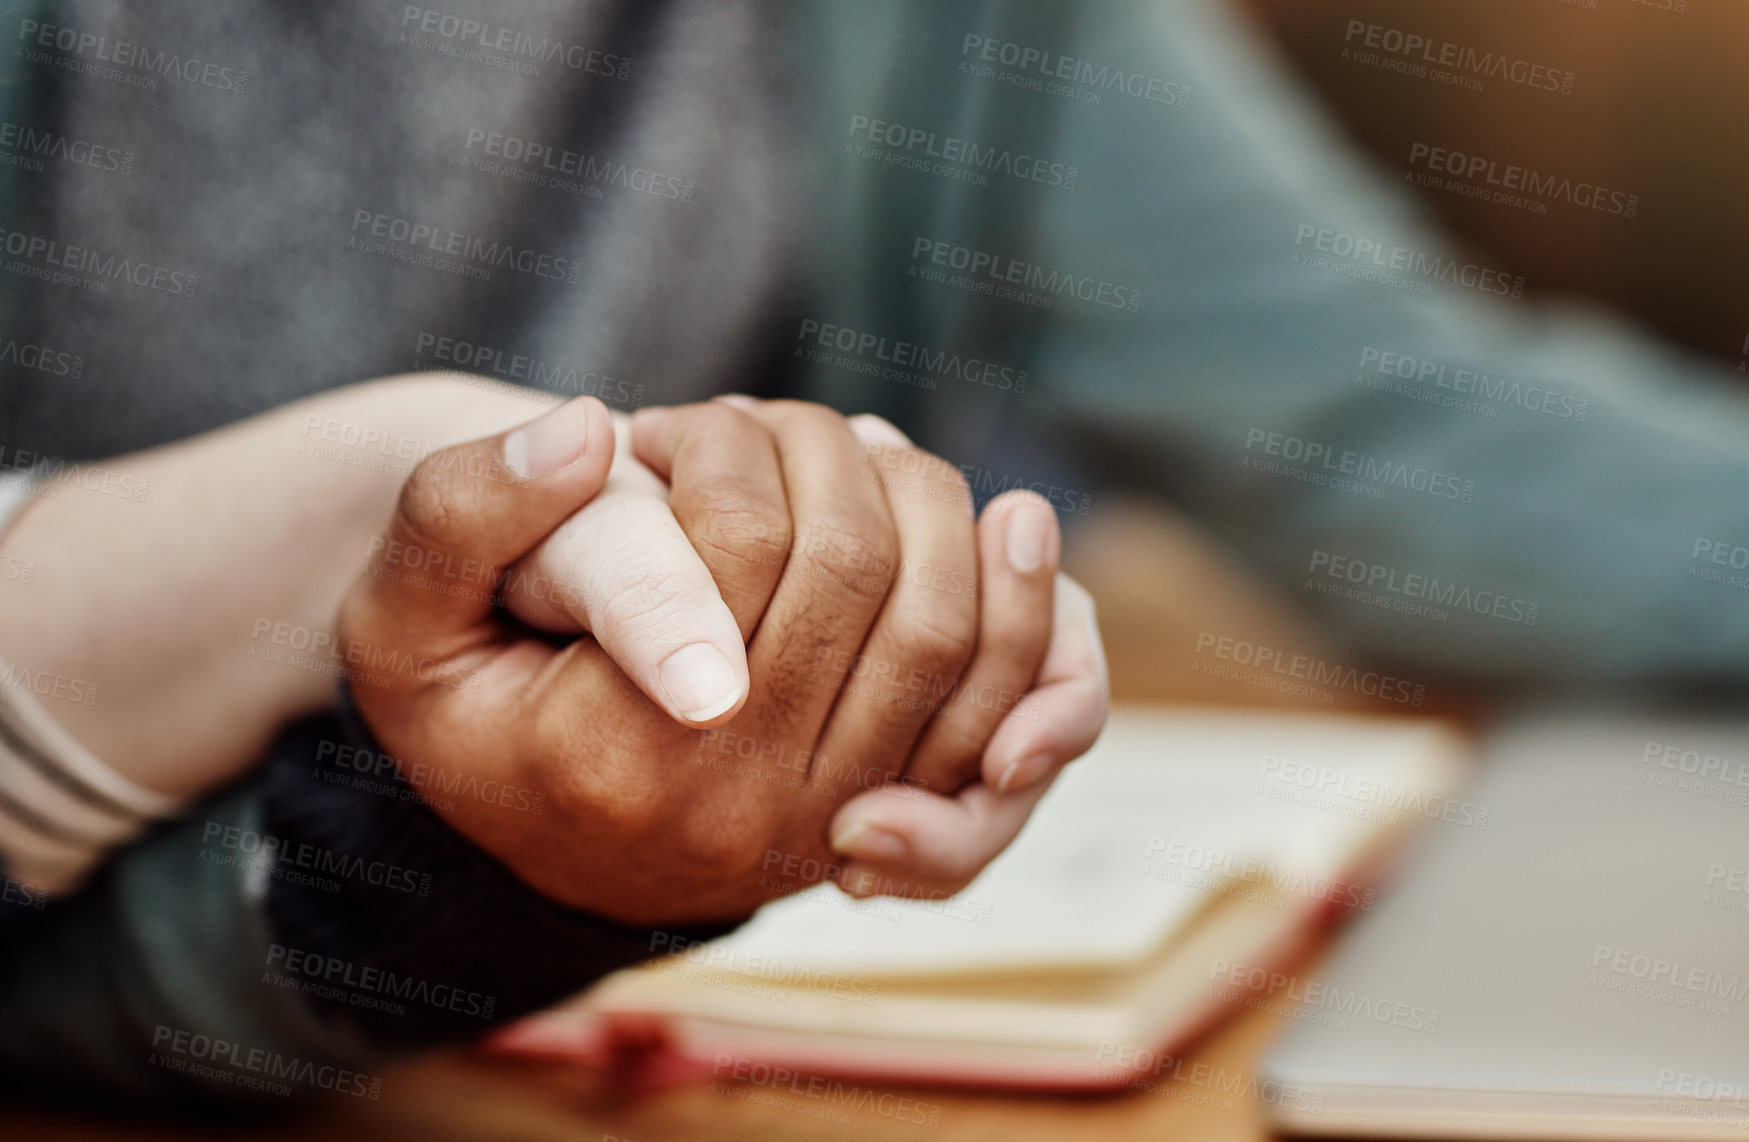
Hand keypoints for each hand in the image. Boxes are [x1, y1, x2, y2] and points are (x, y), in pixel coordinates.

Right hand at [341, 397, 1037, 923]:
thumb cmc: (469, 689)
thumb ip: (464, 511)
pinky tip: (1009, 527)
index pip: (739, 553)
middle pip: (863, 581)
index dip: (722, 450)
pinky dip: (1034, 614)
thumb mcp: (404, 611)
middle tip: (773, 424)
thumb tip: (589, 435)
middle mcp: (743, 816)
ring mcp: (835, 824)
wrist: (537, 804)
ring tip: (864, 453)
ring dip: (928, 503)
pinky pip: (1016, 717)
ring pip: (953, 633)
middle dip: (830, 458)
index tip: (664, 428)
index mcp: (616, 760)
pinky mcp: (900, 815)